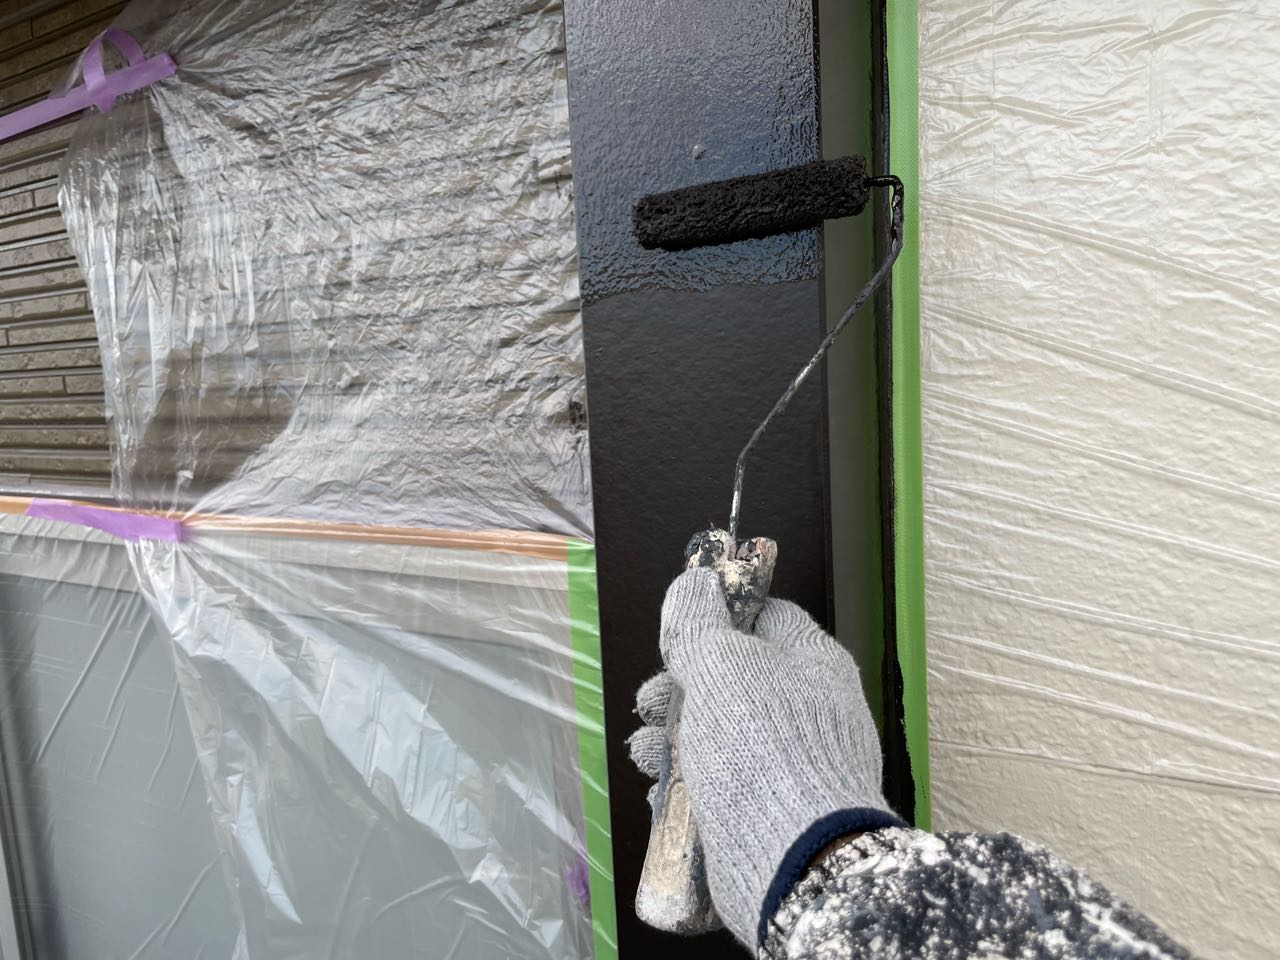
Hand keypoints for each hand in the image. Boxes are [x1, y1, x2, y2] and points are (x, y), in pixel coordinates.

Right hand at [629, 568, 900, 945]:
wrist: (793, 857)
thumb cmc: (763, 747)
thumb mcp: (722, 665)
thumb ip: (699, 624)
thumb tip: (695, 584)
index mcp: (812, 661)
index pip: (766, 618)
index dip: (718, 617)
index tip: (679, 633)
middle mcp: (808, 709)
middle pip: (733, 678)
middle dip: (680, 687)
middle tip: (652, 701)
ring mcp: (789, 763)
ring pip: (718, 733)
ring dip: (671, 737)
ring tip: (646, 750)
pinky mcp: (768, 809)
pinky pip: (720, 782)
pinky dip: (685, 782)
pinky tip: (658, 787)